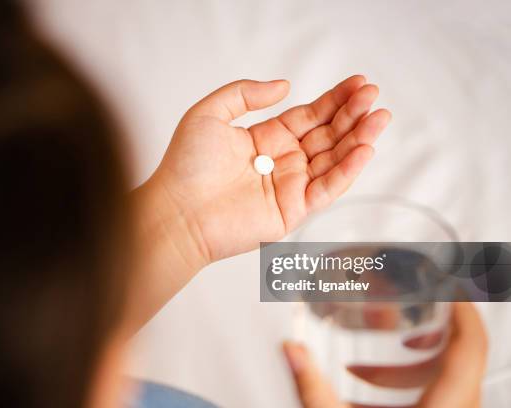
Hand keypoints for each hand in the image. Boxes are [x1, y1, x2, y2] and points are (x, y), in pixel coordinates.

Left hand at [148, 76, 390, 262]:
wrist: (177, 211)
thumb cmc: (185, 165)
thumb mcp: (210, 113)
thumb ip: (246, 93)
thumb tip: (285, 86)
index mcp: (265, 139)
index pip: (309, 116)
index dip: (334, 100)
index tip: (358, 83)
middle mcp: (282, 161)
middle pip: (326, 135)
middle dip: (352, 115)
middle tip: (373, 95)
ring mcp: (289, 186)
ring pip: (333, 160)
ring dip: (358, 139)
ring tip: (379, 117)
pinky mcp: (293, 211)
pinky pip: (327, 189)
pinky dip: (347, 170)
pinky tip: (365, 149)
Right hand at [283, 302, 487, 407]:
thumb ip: (313, 389)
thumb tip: (292, 352)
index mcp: (447, 406)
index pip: (471, 344)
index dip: (465, 308)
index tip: (451, 284)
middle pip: (460, 360)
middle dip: (427, 335)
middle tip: (402, 317)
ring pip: (447, 385)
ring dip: (410, 368)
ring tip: (365, 368)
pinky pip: (435, 403)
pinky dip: (405, 394)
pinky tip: (365, 399)